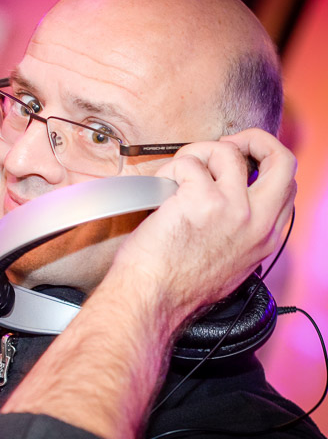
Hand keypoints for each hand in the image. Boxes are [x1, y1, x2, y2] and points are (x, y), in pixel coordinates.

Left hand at [108, 128, 295, 329]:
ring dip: (195, 155)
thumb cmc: (176, 286)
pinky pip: (188, 163)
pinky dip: (168, 169)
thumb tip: (231, 203)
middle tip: (225, 145)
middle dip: (253, 140)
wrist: (152, 299)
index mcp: (266, 238)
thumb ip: (240, 233)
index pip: (286, 184)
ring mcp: (232, 208)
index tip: (241, 160)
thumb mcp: (229, 266)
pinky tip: (160, 189)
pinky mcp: (201, 200)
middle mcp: (256, 221)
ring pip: (225, 151)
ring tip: (177, 175)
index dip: (265, 163)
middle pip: (281, 159)